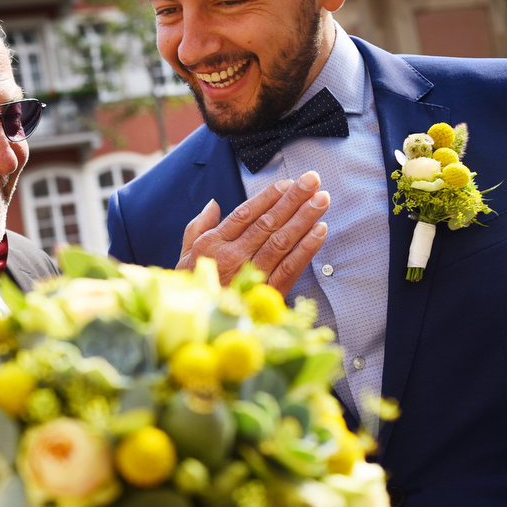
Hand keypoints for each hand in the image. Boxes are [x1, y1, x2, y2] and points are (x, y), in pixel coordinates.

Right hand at [179, 172, 328, 294]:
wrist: (197, 326)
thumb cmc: (192, 288)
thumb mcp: (185, 255)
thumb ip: (197, 227)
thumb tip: (213, 204)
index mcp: (212, 244)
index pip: (245, 213)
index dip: (269, 197)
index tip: (288, 183)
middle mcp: (231, 256)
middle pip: (268, 223)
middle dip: (292, 199)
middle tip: (312, 181)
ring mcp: (250, 275)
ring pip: (281, 241)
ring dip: (304, 218)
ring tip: (321, 199)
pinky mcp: (266, 294)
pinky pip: (290, 267)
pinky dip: (307, 249)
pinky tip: (320, 231)